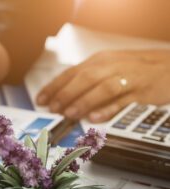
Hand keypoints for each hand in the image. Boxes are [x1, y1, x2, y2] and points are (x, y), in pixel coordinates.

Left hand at [37, 50, 169, 122]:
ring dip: (83, 101)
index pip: (72, 72)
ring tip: (68, 114)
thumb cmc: (133, 70)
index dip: (54, 86)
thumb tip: (59, 98)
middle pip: (85, 77)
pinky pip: (123, 101)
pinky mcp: (142, 92)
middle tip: (53, 108)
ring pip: (102, 88)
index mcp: (99, 61)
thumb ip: (85, 81)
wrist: (168, 67)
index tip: (40, 100)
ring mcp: (128, 78)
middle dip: (65, 93)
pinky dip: (108, 109)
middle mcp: (112, 66)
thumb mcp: (107, 69)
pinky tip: (94, 117)